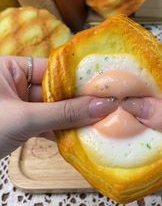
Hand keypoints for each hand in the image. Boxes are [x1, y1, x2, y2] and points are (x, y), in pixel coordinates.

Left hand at [0, 56, 117, 158]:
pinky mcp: (17, 124)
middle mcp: (13, 82)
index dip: (78, 79)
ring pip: (50, 108)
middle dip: (78, 102)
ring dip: (71, 119)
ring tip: (99, 123)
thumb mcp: (24, 119)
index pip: (52, 68)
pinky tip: (78, 137)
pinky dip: (58, 131)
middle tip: (108, 108)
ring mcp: (15, 105)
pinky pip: (43, 123)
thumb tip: (103, 106)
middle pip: (53, 89)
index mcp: (9, 68)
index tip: (105, 88)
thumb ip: (64, 113)